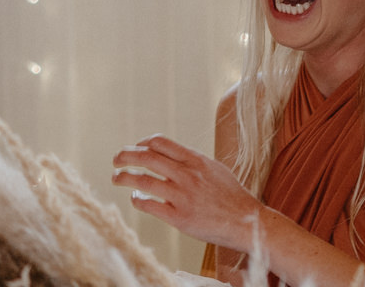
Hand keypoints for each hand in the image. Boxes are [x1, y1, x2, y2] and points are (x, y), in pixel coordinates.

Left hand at [112, 134, 262, 249]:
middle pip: (146, 157)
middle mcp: (187, 175)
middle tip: (115, 159)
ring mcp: (182, 196)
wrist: (248, 222)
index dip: (141, 143)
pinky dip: (137, 199)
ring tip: (116, 177)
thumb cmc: (232, 196)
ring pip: (143, 180)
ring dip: (124, 177)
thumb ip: (192, 161)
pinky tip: (135, 198)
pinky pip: (150, 205)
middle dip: (125, 156)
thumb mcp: (214, 168)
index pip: (160, 142)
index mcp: (195, 160)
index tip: (134, 148)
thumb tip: (169, 155)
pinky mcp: (180, 218)